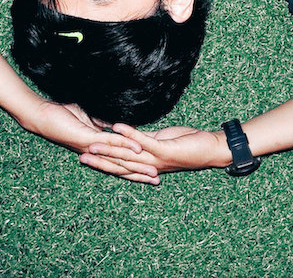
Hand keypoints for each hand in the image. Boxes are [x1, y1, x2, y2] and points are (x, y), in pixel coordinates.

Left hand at [29, 102, 162, 183]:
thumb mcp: (89, 119)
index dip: (134, 170)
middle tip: (157, 182)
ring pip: (118, 158)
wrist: (43, 114)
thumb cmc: (63, 116)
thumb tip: (114, 124)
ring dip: (137, 165)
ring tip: (153, 172)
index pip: (119, 163)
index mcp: (96, 150)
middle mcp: (95, 153)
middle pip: (120, 167)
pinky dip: (124, 144)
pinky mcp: (87, 139)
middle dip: (139, 175)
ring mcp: (92, 147)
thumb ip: (102, 124)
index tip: (151, 175)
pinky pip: (110, 142)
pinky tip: (137, 147)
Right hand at [78, 124, 228, 184]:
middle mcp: (150, 165)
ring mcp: (157, 159)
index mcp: (148, 164)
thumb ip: (145, 141)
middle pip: (120, 164)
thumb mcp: (162, 142)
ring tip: (92, 143)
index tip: (84, 157)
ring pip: (128, 155)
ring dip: (109, 148)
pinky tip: (117, 126)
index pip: (122, 166)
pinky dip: (130, 134)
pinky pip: (144, 141)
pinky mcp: (165, 150)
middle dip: (100, 160)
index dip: (103, 163)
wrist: (211, 149)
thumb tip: (130, 136)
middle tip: (80, 156)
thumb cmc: (189, 144)